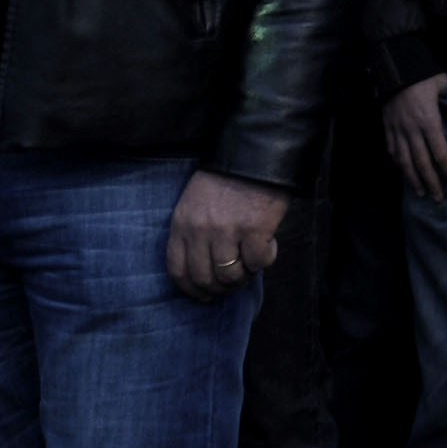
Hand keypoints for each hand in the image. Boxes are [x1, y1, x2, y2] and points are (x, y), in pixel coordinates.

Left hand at [165, 169, 289, 301]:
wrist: (254, 152)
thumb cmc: (226, 177)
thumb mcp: (195, 201)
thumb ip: (194, 232)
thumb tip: (206, 268)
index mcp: (182, 223)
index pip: (178, 270)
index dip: (191, 289)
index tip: (204, 295)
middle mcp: (201, 230)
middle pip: (205, 279)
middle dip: (220, 287)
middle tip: (233, 283)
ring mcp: (228, 231)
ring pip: (231, 275)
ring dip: (243, 276)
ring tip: (251, 265)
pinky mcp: (255, 230)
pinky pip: (258, 263)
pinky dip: (265, 260)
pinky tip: (268, 247)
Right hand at [382, 75, 446, 200]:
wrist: (394, 67)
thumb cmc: (422, 75)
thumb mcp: (443, 84)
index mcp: (429, 121)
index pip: (441, 153)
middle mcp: (412, 130)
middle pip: (422, 163)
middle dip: (432, 183)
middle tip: (439, 199)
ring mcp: (397, 130)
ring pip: (405, 161)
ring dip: (413, 179)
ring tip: (421, 193)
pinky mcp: (387, 127)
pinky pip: (392, 150)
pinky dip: (398, 164)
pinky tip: (404, 172)